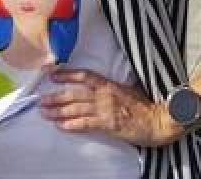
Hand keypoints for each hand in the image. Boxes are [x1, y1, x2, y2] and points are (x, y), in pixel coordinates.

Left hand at [39, 68, 181, 146]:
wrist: (159, 120)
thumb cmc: (145, 105)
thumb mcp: (127, 89)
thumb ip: (110, 87)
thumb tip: (96, 85)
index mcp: (109, 84)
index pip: (83, 75)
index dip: (66, 74)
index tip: (52, 75)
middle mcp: (104, 95)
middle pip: (73, 94)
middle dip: (55, 97)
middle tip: (40, 100)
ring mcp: (105, 110)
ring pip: (75, 109)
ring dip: (58, 112)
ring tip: (45, 114)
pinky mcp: (108, 124)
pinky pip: (85, 124)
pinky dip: (71, 125)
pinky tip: (61, 126)